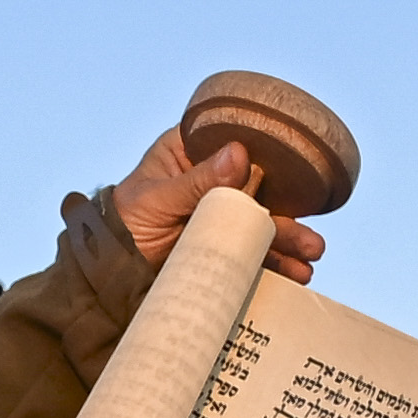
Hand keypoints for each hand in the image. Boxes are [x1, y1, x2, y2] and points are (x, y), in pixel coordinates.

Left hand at [112, 128, 327, 280]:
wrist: (106, 274)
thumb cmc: (123, 223)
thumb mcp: (156, 199)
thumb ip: (195, 182)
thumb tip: (239, 155)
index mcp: (193, 152)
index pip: (237, 143)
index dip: (269, 155)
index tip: (296, 169)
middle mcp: (213, 181)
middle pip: (261, 189)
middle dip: (289, 213)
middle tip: (311, 238)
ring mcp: (220, 216)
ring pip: (262, 225)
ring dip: (289, 241)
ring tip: (310, 260)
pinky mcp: (221, 248)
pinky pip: (254, 253)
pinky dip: (276, 264)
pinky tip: (296, 275)